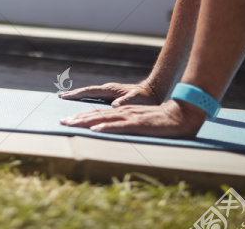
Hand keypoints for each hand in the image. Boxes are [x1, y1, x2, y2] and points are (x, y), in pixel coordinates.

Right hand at [58, 80, 160, 106]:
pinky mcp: (112, 97)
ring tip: (67, 100)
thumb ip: (125, 102)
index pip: (90, 92)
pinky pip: (95, 99)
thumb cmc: (146, 96)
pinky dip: (87, 101)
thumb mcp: (136, 99)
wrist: (154, 90)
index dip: (77, 94)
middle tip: (59, 98)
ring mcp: (109, 92)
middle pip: (86, 92)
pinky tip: (84, 106)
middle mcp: (107, 89)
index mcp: (110, 90)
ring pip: (90, 95)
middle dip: (73, 95)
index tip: (64, 97)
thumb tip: (114, 106)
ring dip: (79, 98)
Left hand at [61, 100, 207, 138]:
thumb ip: (127, 126)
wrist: (182, 115)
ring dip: (86, 121)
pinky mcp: (139, 123)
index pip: (98, 114)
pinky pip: (120, 126)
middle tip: (62, 122)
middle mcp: (123, 112)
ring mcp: (130, 117)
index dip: (82, 117)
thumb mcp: (140, 123)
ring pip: (104, 118)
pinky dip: (107, 127)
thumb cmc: (162, 122)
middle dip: (78, 118)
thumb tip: (114, 132)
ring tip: (71, 124)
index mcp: (123, 112)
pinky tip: (96, 130)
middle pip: (96, 114)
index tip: (67, 120)